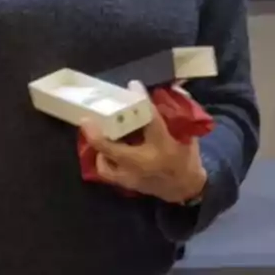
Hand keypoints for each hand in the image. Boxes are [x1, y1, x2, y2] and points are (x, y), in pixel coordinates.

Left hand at [81, 82, 207, 203]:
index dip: (141, 101)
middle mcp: (144, 162)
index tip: (134, 85)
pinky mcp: (127, 185)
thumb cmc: (185, 160)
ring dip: (99, 148)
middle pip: (112, 148)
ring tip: (98, 134)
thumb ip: (172, 117)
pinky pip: (108, 172)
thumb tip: (162, 95)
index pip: (150, 120)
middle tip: (88, 119)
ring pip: (104, 164)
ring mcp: (132, 177)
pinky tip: (105, 151)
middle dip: (96, 134)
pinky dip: (104, 160)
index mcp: (163, 146)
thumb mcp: (185, 136)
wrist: (186, 189)